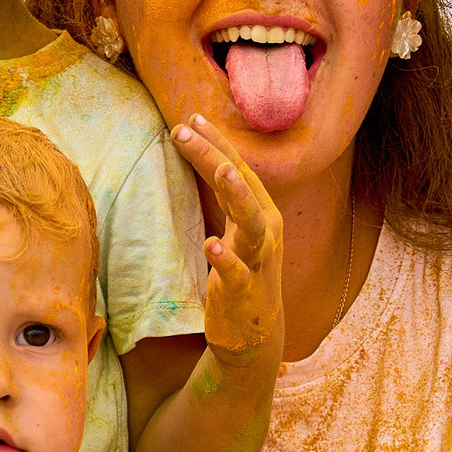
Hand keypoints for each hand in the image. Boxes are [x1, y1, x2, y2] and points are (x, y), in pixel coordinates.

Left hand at [170, 116, 281, 367]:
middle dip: (215, 155)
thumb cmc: (243, 273)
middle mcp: (265, 230)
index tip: (191, 118)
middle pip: (241, 185)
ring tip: (222, 172)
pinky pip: (236, 272)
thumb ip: (226, 195)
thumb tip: (208, 154)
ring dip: (238, 196)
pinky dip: (225, 257)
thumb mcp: (237, 229)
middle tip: (186, 130)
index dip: (217, 142)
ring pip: (251, 223)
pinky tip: (210, 245)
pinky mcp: (244, 291)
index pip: (237, 168)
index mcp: (261, 211)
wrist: (255, 333)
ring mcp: (257, 260)